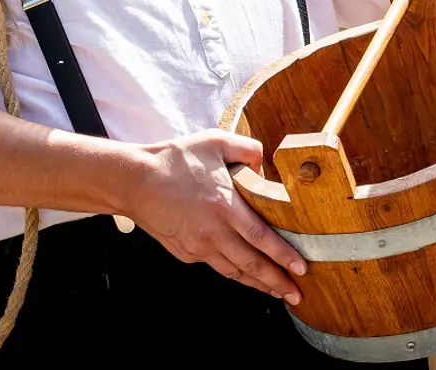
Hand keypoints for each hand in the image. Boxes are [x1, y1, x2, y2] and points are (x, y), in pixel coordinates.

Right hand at [129, 129, 306, 301]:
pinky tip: (245, 275)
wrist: (134, 181)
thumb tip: (265, 161)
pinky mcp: (185, 253)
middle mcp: (213, 231)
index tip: (302, 268)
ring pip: (234, 271)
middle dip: (277, 281)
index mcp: (224, 205)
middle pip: (251, 263)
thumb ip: (246, 148)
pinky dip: (234, 273)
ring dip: (257, 283)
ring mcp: (197, 246)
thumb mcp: (215, 141)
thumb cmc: (175, 159)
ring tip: (277, 291)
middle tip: (297, 294)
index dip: (283, 255)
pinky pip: (215, 265)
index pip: (261, 236)